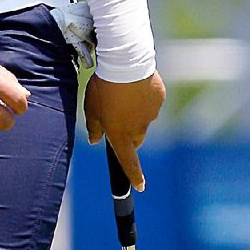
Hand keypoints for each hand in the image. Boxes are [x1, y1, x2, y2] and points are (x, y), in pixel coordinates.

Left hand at [84, 70, 164, 191]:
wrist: (125, 64)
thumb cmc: (104, 87)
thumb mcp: (91, 107)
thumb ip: (94, 127)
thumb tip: (95, 140)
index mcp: (121, 135)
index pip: (128, 162)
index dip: (134, 176)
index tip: (139, 186)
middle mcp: (138, 129)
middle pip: (136, 139)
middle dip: (128, 134)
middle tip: (117, 116)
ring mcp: (151, 114)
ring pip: (143, 118)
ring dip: (135, 111)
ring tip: (122, 92)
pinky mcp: (159, 99)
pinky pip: (151, 101)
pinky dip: (143, 96)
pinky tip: (134, 83)